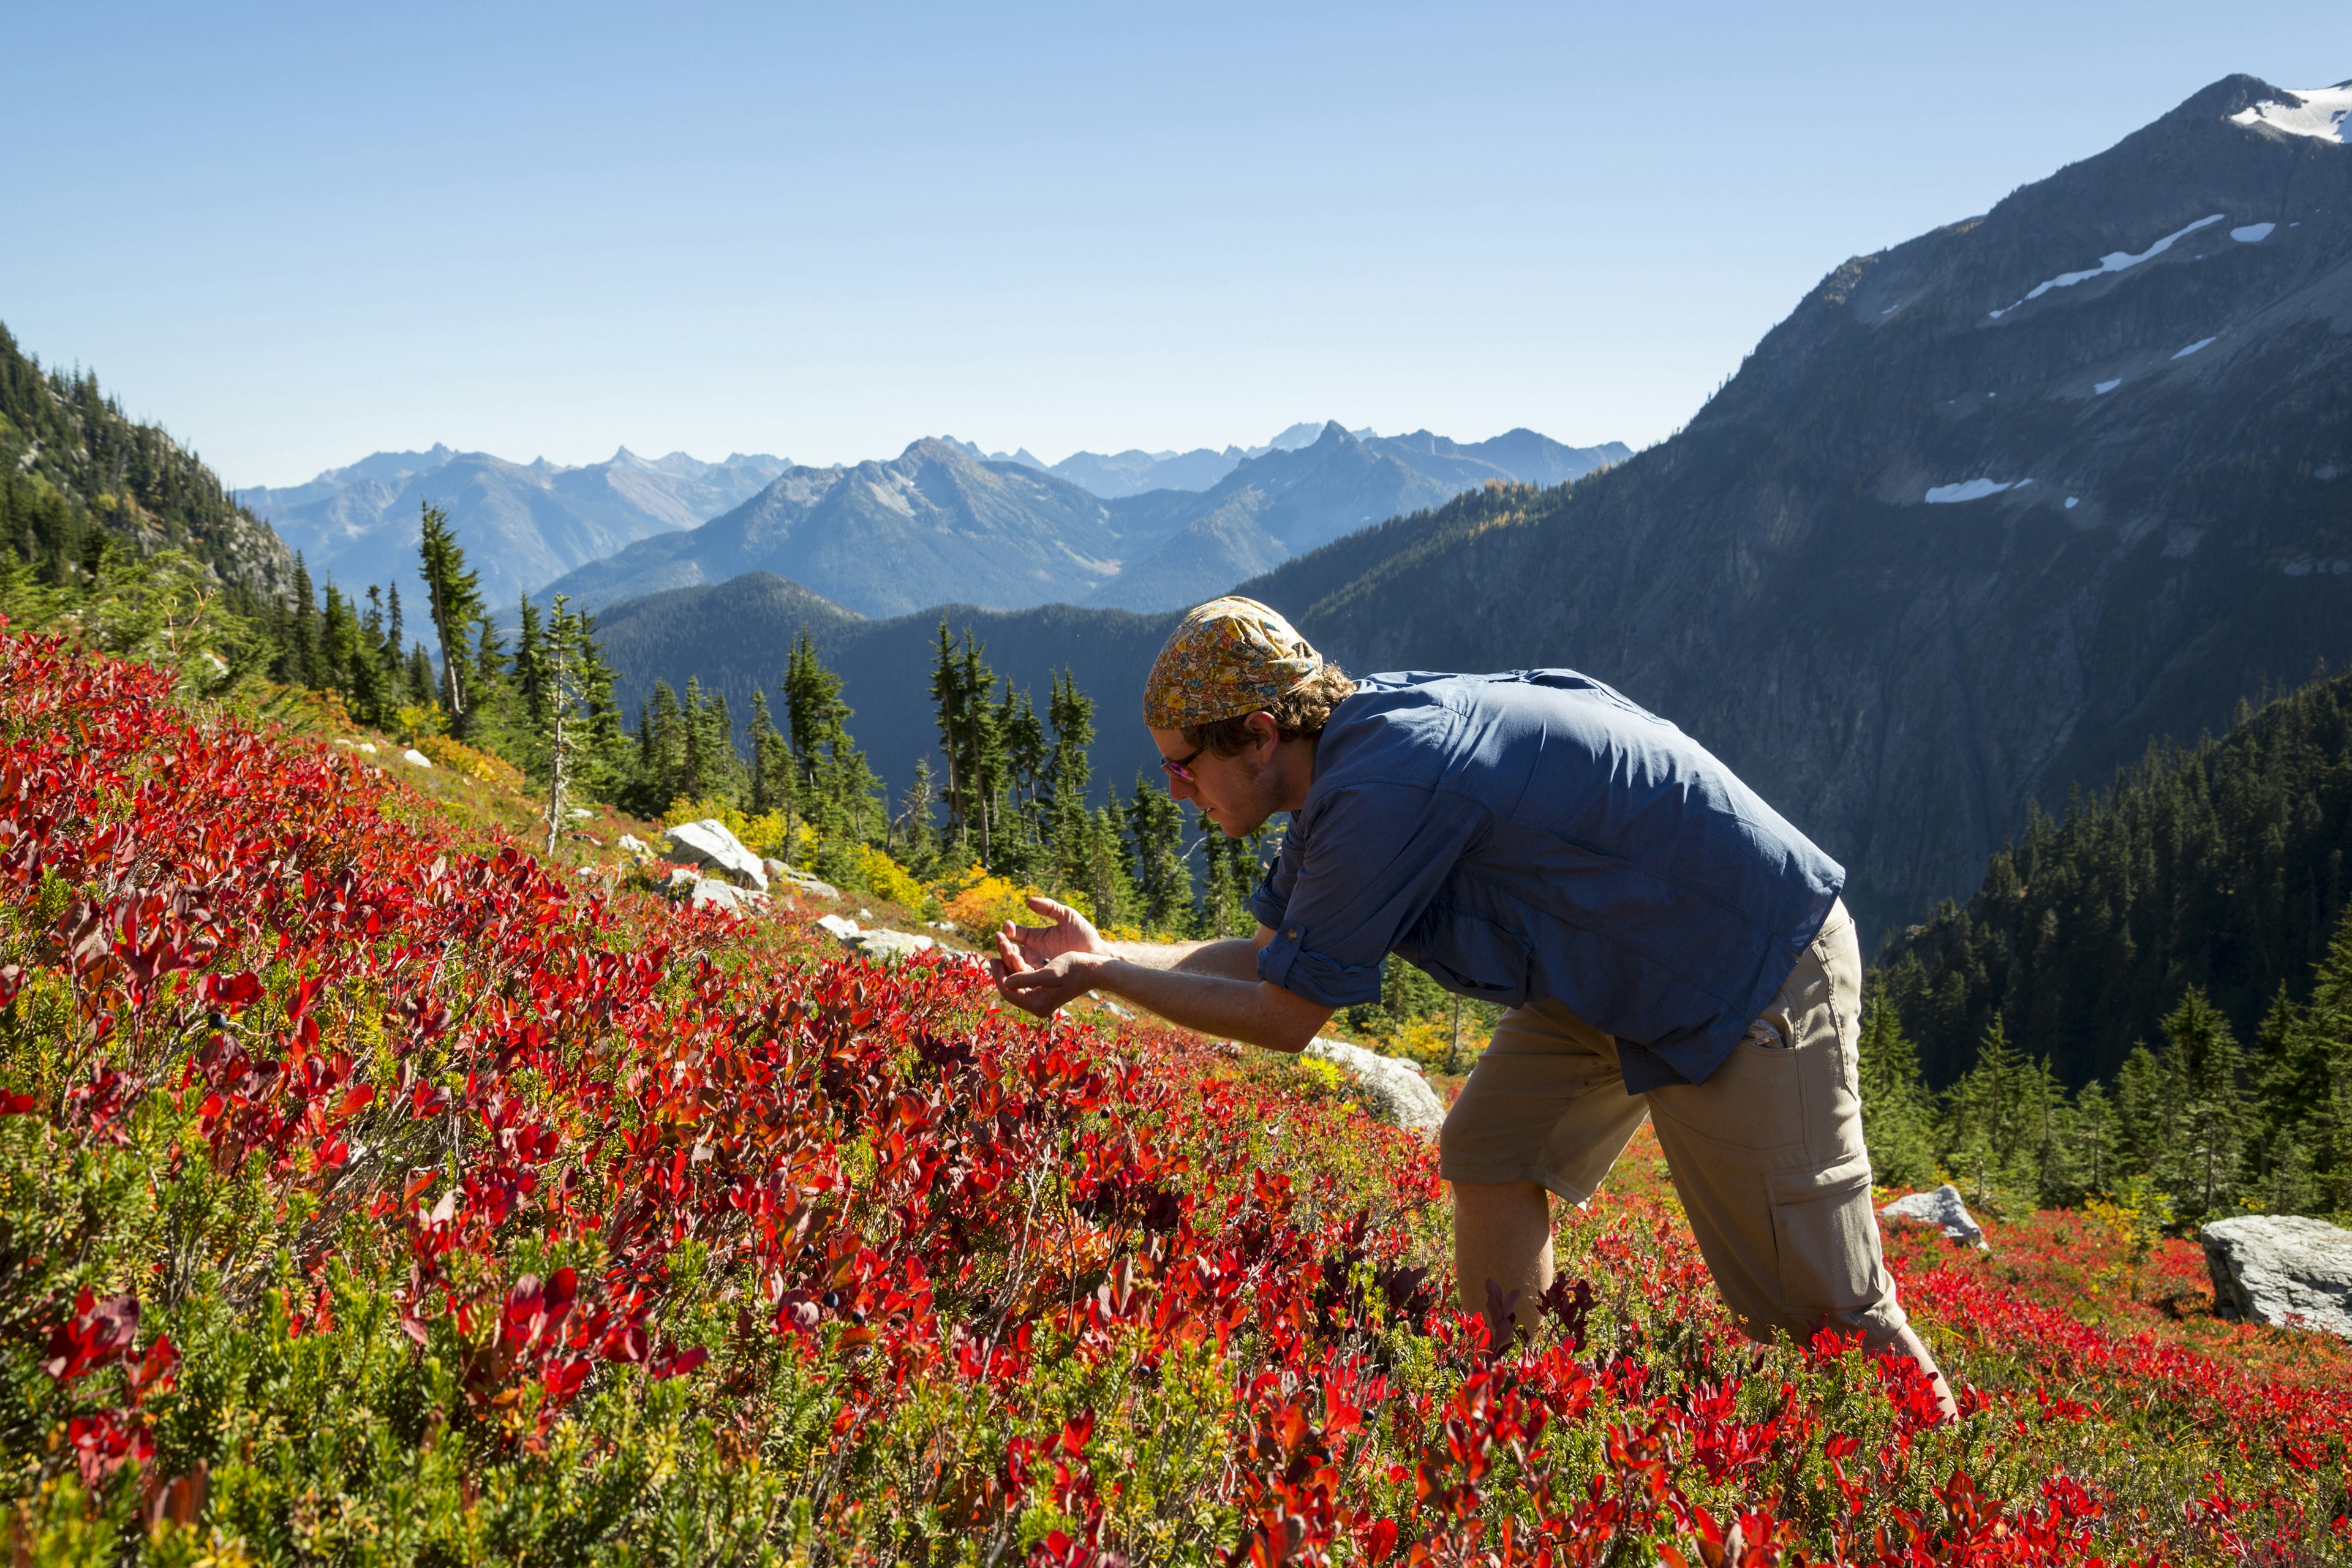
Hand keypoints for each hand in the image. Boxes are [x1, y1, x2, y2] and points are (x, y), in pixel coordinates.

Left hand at [991, 936, 1109, 1018]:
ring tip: (1003, 949)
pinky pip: (1024, 977)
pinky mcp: (1043, 988)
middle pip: (1010, 987)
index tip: (993, 958)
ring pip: (1016, 981)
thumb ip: (1027, 979)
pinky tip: (1014, 953)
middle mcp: (1037, 1004)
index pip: (1009, 993)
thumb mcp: (1050, 973)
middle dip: (1002, 968)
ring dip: (1009, 965)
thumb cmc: (1075, 969)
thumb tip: (1006, 983)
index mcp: (1038, 1004)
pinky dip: (1018, 965)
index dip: (998, 976)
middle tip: (994, 953)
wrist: (1095, 970)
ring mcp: (1039, 996)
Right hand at [996, 895, 1105, 971]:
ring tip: (1008, 952)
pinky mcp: (1044, 976)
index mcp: (1035, 937)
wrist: (1097, 953)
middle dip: (1004, 945)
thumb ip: (1050, 907)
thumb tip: (1029, 901)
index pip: (1015, 933)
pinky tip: (1016, 968)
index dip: (1009, 930)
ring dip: (1009, 958)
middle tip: (1000, 940)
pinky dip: (1020, 973)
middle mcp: (1033, 951)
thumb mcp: (1067, 916)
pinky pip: (1028, 976)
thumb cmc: (1084, 933)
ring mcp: (1037, 965)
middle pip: (1011, 950)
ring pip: (1016, 964)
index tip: (1007, 926)